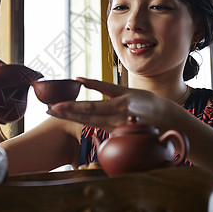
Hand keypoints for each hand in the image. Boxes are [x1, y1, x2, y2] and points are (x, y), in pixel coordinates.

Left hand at [46, 77, 177, 131]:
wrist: (165, 119)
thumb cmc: (145, 100)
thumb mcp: (123, 89)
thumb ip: (100, 85)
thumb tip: (78, 78)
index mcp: (119, 106)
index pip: (89, 108)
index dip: (70, 108)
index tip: (54, 106)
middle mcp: (116, 120)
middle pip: (85, 118)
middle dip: (64, 114)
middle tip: (47, 110)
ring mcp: (115, 129)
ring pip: (88, 123)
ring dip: (69, 118)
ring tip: (53, 112)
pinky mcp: (115, 134)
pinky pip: (95, 127)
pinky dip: (81, 122)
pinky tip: (69, 117)